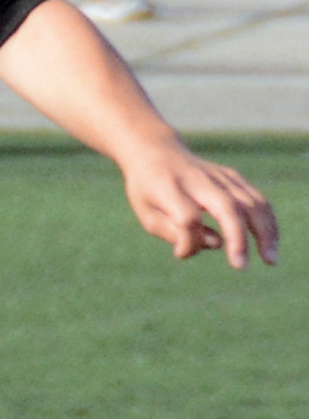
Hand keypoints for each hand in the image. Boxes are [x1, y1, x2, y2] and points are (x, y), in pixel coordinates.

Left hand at [121, 139, 277, 268]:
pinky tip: (270, 243)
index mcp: (168, 187)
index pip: (186, 218)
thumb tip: (217, 243)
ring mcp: (219, 176)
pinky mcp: (233, 176)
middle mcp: (197, 179)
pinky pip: (257, 198)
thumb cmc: (149, 190)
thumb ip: (174, 233)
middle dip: (237, 238)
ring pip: (250, 201)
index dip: (188, 240)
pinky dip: (268, 221)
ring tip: (270, 259)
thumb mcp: (148, 214)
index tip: (181, 252)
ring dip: (264, 231)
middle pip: (226, 206)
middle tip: (241, 267)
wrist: (157, 152)